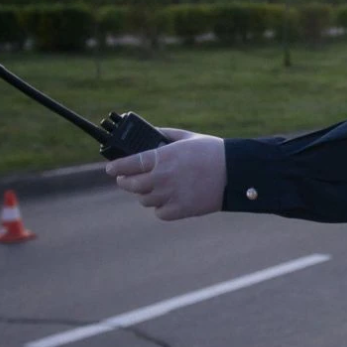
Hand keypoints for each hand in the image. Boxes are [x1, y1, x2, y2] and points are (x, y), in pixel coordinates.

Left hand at [105, 128, 226, 220]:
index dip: (115, 167)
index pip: (127, 164)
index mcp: (162, 157)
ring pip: (144, 200)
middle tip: (126, 180)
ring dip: (146, 194)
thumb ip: (165, 135)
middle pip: (130, 185)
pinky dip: (161, 207)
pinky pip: (159, 212)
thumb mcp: (188, 137)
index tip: (111, 169)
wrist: (235, 172)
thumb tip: (149, 133)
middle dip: (126, 181)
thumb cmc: (212, 151)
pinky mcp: (180, 210)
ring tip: (153, 188)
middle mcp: (162, 177)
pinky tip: (167, 199)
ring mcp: (170, 195)